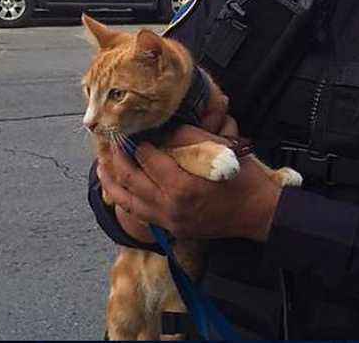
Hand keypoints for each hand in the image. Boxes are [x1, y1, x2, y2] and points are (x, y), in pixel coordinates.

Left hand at [97, 124, 279, 241]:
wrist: (258, 213)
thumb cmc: (242, 178)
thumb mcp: (218, 149)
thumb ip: (186, 137)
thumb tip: (160, 130)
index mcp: (182, 186)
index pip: (147, 159)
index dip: (136, 142)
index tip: (127, 129)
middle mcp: (170, 207)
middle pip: (130, 180)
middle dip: (115, 158)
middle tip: (106, 141)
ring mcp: (169, 221)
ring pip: (128, 201)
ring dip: (112, 181)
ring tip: (100, 164)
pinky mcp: (171, 229)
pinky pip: (138, 213)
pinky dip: (124, 199)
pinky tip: (118, 188)